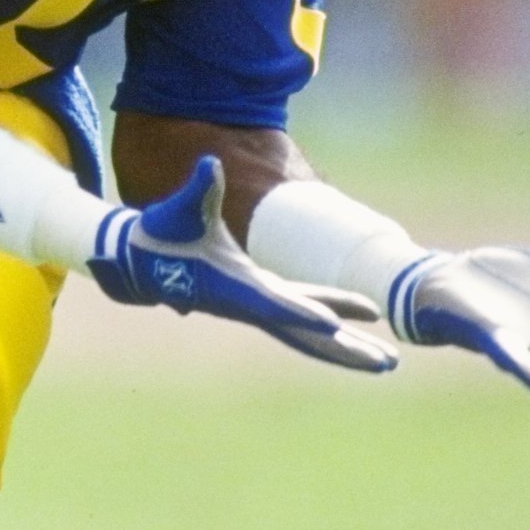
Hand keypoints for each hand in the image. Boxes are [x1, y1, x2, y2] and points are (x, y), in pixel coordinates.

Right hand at [88, 158, 397, 373]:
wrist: (142, 261)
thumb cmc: (162, 233)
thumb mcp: (179, 210)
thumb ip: (199, 189)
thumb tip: (210, 164)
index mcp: (235, 287)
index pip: (274, 302)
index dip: (302, 312)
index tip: (334, 326)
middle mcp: (253, 304)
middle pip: (305, 334)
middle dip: (344, 350)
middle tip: (386, 365)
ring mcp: (260, 304)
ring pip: (310, 333)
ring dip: (347, 347)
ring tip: (387, 362)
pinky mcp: (263, 298)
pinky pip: (305, 315)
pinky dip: (333, 321)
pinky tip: (361, 325)